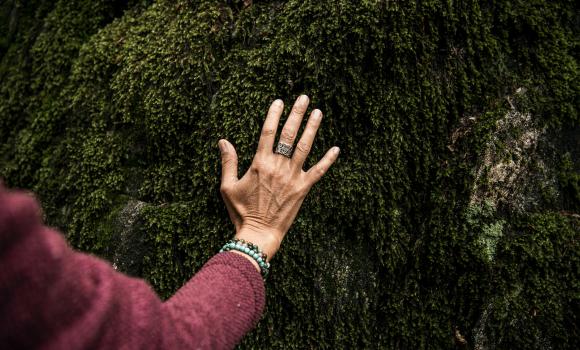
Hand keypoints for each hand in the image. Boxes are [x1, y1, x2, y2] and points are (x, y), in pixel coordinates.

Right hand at [218, 95, 338, 262]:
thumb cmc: (241, 212)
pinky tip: (336, 149)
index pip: (268, 132)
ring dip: (312, 128)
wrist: (258, 234)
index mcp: (260, 163)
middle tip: (303, 98)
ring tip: (318, 112)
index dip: (274, 115)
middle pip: (289, 134)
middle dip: (297, 114)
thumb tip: (223, 141)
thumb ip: (228, 162)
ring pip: (305, 147)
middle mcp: (278, 166)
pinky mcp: (303, 189)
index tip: (279, 101)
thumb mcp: (228, 186)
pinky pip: (319, 171)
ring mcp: (293, 177)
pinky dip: (328, 160)